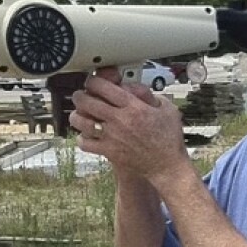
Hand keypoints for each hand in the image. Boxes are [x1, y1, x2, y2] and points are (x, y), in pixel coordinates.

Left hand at [69, 69, 186, 180]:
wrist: (167, 166)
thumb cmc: (169, 138)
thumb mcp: (166, 108)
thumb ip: (148, 94)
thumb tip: (132, 87)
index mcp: (133, 107)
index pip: (103, 87)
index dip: (93, 81)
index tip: (92, 81)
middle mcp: (119, 120)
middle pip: (86, 102)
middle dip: (80, 95)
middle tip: (81, 96)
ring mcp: (112, 137)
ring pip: (81, 121)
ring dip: (77, 116)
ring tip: (80, 114)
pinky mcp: (109, 152)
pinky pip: (85, 143)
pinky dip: (82, 138)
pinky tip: (87, 135)